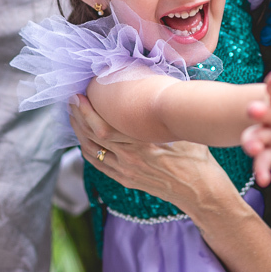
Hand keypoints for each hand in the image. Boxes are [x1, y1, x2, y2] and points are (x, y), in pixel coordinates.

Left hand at [68, 94, 226, 209]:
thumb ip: (164, 110)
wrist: (199, 189)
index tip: (80, 95)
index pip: (103, 127)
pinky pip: (98, 164)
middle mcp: (130, 159)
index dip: (87, 111)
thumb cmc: (195, 154)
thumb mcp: (182, 128)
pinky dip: (87, 148)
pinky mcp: (126, 179)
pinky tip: (84, 137)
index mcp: (143, 143)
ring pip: (91, 151)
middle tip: (71, 100)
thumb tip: (152, 81)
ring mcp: (126, 172)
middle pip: (92, 137)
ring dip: (79, 132)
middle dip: (78, 117)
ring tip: (74, 115)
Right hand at [241, 69, 270, 185]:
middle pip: (262, 110)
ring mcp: (266, 131)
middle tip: (253, 110)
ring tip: (254, 149)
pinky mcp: (267, 149)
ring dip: (253, 142)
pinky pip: (262, 160)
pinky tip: (263, 181)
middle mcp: (270, 112)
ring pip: (255, 136)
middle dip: (257, 111)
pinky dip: (261, 170)